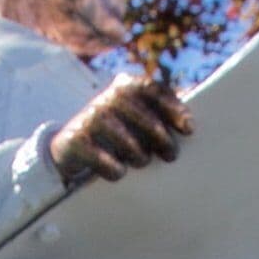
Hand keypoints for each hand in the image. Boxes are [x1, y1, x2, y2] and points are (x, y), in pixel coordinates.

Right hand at [51, 73, 191, 184]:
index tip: (189, 129)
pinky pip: (101, 157)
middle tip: (171, 155)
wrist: (69, 147)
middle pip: (140, 114)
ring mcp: (89, 119)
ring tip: (142, 161)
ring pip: (121, 135)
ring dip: (137, 153)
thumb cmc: (115, 134)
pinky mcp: (75, 142)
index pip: (152, 89)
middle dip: (159, 136)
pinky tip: (119, 172)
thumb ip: (158, 116)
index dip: (173, 107)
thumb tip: (189, 126)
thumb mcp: (135, 118)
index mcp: (125, 87)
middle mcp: (106, 98)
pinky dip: (114, 168)